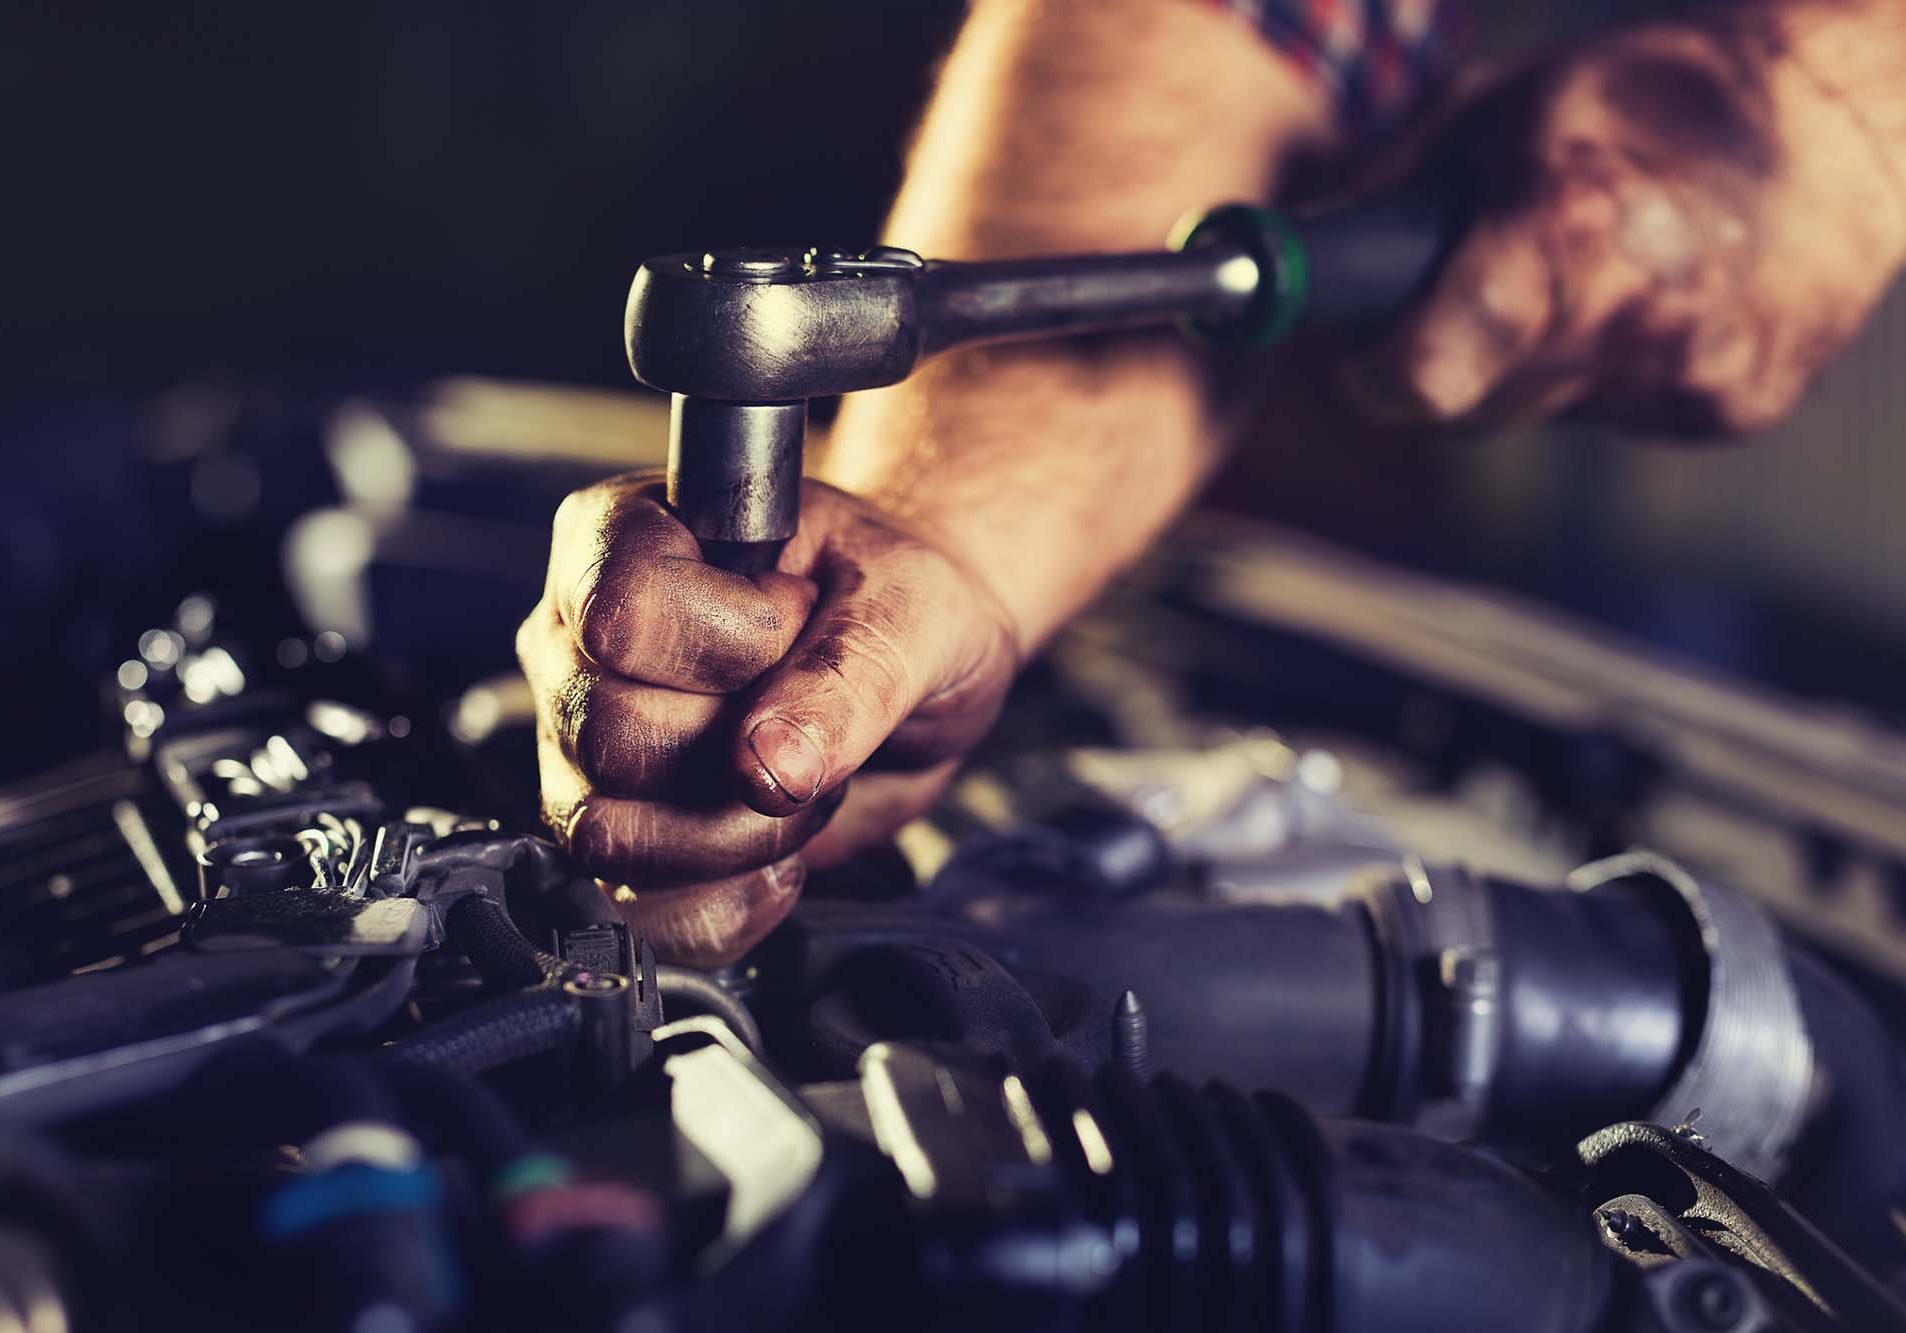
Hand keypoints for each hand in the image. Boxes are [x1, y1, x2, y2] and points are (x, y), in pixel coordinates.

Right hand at [516, 474, 1018, 965]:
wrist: (916, 663)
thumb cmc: (893, 600)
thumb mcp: (908, 609)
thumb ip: (848, 675)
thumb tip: (769, 767)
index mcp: (625, 537)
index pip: (624, 618)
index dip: (731, 649)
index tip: (796, 622)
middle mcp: (581, 639)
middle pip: (614, 737)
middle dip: (747, 749)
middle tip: (814, 710)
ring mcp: (583, 740)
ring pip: (612, 834)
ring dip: (740, 831)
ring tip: (801, 775)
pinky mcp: (618, 828)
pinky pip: (638, 909)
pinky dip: (725, 904)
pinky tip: (781, 860)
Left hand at [1353, 17, 1905, 434]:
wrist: (1836, 130)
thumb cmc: (1646, 102)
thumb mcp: (1500, 110)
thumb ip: (1391, 191)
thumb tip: (1298, 260)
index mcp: (1563, 238)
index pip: (1429, 374)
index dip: (1377, 376)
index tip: (1364, 360)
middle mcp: (1630, 324)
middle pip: (1471, 410)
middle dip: (1446, 365)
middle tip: (1467, 294)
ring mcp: (1687, 380)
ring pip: (1540, 417)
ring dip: (1525, 368)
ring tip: (1572, 277)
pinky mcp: (1729, 412)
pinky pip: (1613, 417)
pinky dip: (1603, 374)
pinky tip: (1642, 303)